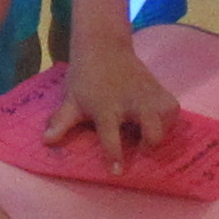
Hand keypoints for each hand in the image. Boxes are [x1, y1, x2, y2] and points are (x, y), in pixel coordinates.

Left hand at [45, 40, 176, 174]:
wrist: (103, 45)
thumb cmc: (86, 77)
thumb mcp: (71, 100)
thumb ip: (61, 122)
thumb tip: (46, 141)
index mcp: (106, 108)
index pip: (110, 134)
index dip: (114, 154)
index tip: (117, 172)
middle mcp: (130, 102)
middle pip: (151, 128)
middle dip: (150, 144)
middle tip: (141, 149)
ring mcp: (147, 94)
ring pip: (166, 117)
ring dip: (161, 131)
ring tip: (148, 134)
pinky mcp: (159, 88)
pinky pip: (173, 107)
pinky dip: (169, 118)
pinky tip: (158, 122)